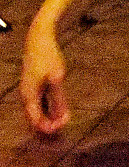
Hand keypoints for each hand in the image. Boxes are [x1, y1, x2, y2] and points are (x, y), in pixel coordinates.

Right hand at [19, 17, 69, 135]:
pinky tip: (60, 113)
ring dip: (49, 119)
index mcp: (29, 95)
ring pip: (37, 112)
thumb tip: (63, 117)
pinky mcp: (33, 86)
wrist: (39, 38)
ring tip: (64, 122)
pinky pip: (39, 104)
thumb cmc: (48, 55)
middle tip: (65, 128)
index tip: (63, 127)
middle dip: (49, 126)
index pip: (36, 121)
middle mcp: (26, 95)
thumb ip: (60, 98)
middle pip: (35, 119)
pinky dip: (48, 111)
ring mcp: (28, 91)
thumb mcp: (57, 77)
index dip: (49, 128)